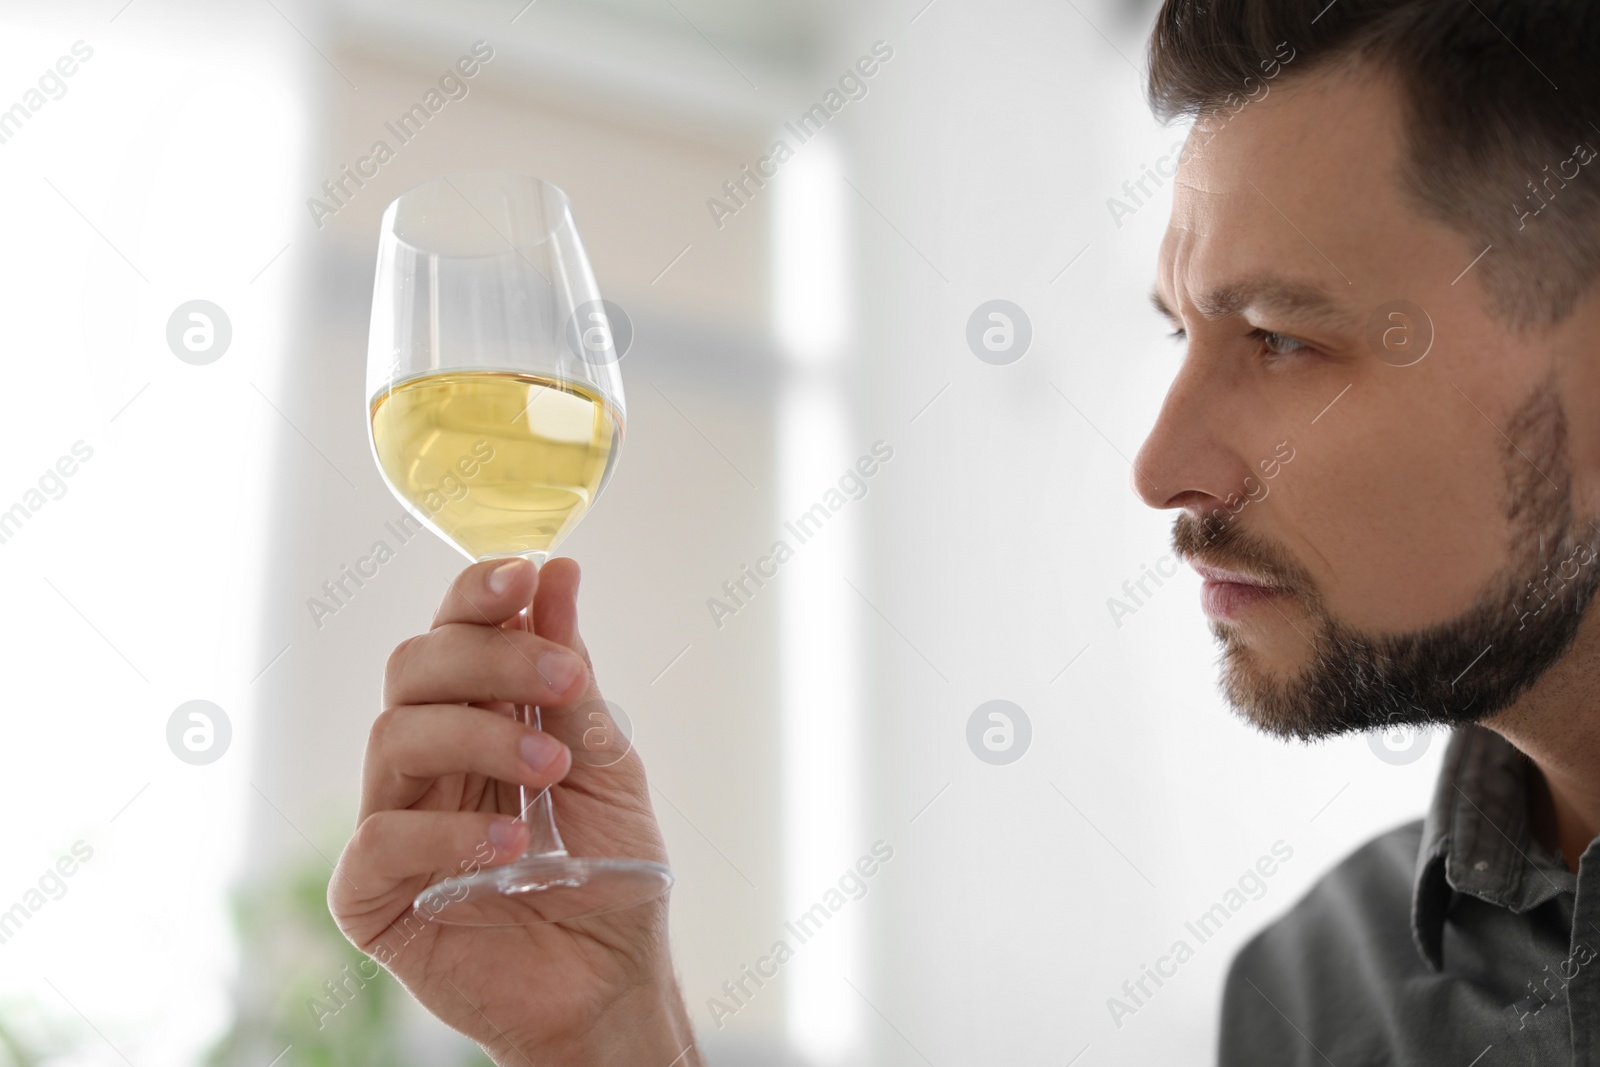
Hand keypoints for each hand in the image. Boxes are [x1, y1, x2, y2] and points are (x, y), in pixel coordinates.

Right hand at [329, 557, 699, 1064]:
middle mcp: (428, 759)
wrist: (611, 983)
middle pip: (414, 668)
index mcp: (479, 716)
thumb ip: (571, 680)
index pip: (454, 632)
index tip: (524, 573)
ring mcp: (395, 820)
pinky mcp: (372, 892)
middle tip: (562, 678)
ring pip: (396, 734)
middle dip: (490, 657)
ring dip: (480, 736)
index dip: (476, 594)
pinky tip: (509, 844)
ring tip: (548, 769)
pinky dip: (448, 829)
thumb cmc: (611, 875)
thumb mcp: (604, 765)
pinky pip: (382, 837)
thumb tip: (557, 573)